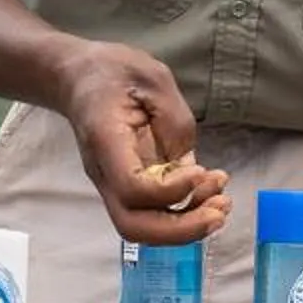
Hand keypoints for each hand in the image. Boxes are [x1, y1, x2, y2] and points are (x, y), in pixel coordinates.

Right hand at [56, 42, 229, 244]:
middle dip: (182, 229)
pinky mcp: (130, 185)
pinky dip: (185, 213)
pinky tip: (211, 193)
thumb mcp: (153, 79)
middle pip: (134, 225)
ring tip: (222, 203)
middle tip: (220, 212)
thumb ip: (175, 121)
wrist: (80, 78)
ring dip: (187, 226)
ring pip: (143, 227)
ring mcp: (115, 183)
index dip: (171, 191)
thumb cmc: (114, 73)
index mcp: (107, 141)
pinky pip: (153, 213)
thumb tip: (189, 164)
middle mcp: (106, 172)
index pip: (132, 188)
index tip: (199, 171)